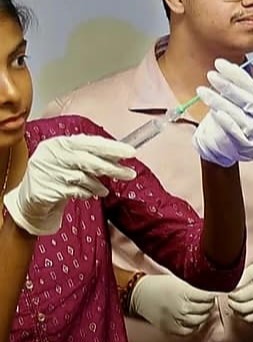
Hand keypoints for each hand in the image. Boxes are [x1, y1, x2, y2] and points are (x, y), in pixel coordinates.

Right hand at [3, 134, 135, 235]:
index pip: (89, 142)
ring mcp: (46, 171)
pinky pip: (74, 191)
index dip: (111, 147)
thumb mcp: (74, 162)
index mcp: (59, 143)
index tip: (130, 152)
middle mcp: (51, 154)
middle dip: (111, 167)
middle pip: (87, 159)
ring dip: (98, 186)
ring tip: (104, 190)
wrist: (32, 199)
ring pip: (82, 177)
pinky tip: (90, 195)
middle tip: (129, 174)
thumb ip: (94, 157)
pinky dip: (87, 194)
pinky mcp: (45, 189)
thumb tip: (121, 155)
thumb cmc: (58, 176)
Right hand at [129, 273, 216, 334]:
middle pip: (205, 309)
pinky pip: (187, 331)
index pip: (207, 297)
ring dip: (203, 316)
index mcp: (185, 293)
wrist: (138, 293)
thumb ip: (193, 289)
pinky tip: (193, 321)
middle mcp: (182, 307)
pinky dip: (193, 327)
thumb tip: (208, 293)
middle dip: (209, 305)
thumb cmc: (158, 284)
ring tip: (202, 311)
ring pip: (199, 321)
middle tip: (208, 302)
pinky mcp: (169, 327)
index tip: (214, 294)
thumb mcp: (179, 282)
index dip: (213, 296)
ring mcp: (176, 318)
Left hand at [194, 59, 252, 166]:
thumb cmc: (241, 120)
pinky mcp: (246, 147)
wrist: (238, 148)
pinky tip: (214, 112)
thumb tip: (225, 67)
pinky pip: (235, 132)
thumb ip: (239, 87)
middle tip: (211, 75)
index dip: (238, 76)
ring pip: (241, 117)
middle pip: (250, 102)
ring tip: (203, 91)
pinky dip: (225, 121)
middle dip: (229, 87)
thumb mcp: (243, 102)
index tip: (220, 64)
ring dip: (220, 102)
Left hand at [226, 259, 252, 328]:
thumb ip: (241, 278)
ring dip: (240, 314)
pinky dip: (250, 321)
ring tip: (238, 306)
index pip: (240, 297)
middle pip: (244, 309)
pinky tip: (247, 313)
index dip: (231, 295)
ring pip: (250, 319)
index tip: (230, 291)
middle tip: (231, 299)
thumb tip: (229, 287)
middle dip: (233, 305)